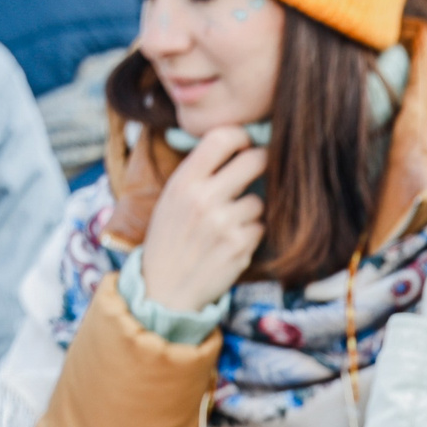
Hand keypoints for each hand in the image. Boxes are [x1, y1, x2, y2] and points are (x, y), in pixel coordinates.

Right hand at [139, 127, 266, 313]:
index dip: (241, 135)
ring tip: (228, 224)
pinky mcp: (240, 246)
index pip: (221, 138)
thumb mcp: (171, 199)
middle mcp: (203, 198)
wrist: (164, 290)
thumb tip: (236, 145)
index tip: (245, 143)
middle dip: (261, 162)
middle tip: (259, 167)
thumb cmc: (169, 240)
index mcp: (183, 181)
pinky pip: (260, 228)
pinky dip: (250, 235)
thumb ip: (198, 174)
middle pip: (255, 160)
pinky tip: (230, 244)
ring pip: (258, 200)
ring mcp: (224, 223)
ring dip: (250, 211)